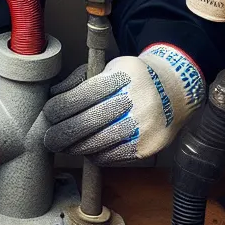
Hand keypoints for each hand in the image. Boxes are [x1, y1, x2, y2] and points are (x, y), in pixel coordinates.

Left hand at [41, 44, 205, 163]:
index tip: (49, 115)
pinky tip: (89, 151)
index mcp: (121, 76)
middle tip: (50, 140)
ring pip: (97, 144)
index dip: (58, 109)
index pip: (79, 97)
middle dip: (61, 134)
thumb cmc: (134, 79)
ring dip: (76, 148)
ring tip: (66, 147)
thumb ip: (81, 80)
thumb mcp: (111, 68)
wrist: (175, 91)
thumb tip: (54, 95)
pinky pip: (112, 157)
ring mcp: (143, 125)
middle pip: (85, 123)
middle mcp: (134, 100)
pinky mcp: (147, 145)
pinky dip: (96, 155)